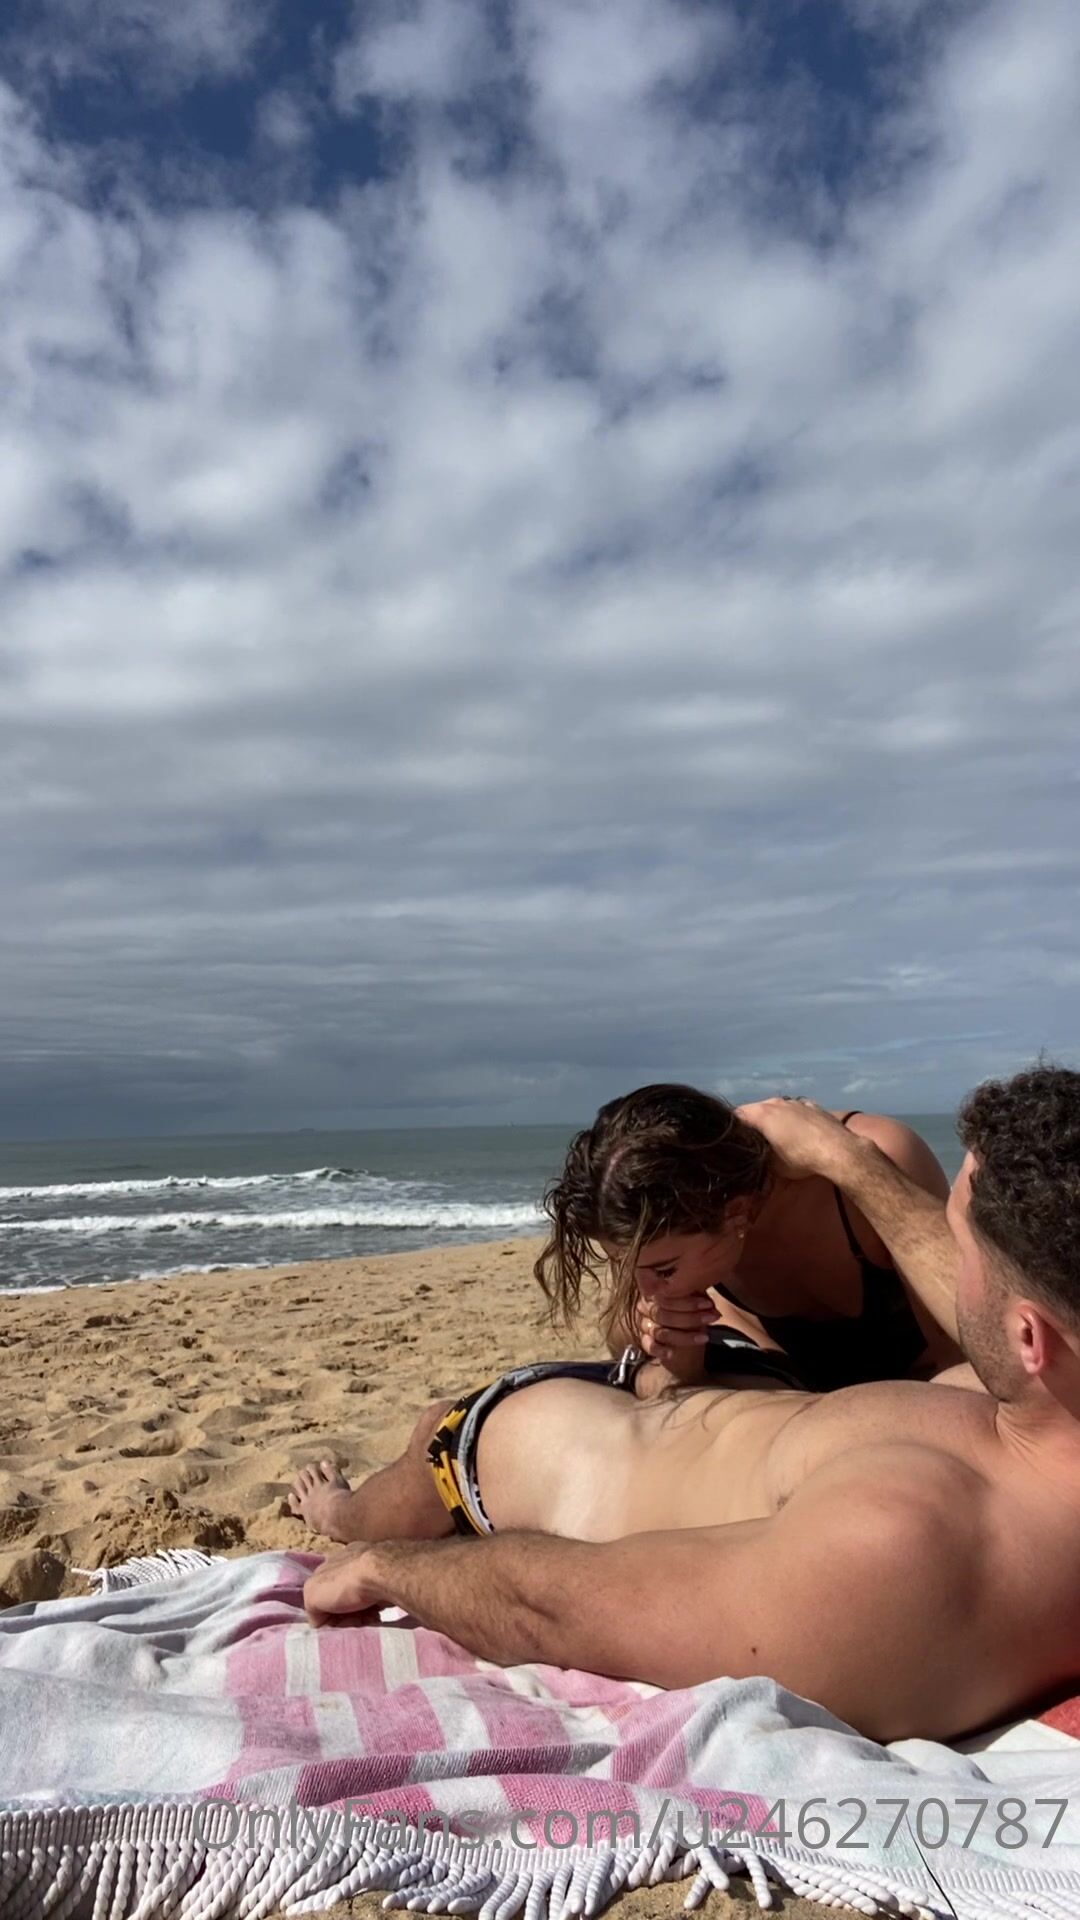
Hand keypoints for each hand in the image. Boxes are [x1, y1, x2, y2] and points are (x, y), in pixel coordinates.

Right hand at [303, 1544, 388, 1627]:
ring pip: (359, 1602)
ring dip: (360, 1615)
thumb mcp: (312, 1595)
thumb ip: (311, 1608)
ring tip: (366, 1619)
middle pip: (341, 1599)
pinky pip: (375, 1601)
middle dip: (344, 1615)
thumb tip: (321, 1619)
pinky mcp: (388, 1578)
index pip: (321, 1593)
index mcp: (329, 1563)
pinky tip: (376, 1614)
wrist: (383, 1575)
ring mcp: (370, 1568)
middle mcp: (349, 1562)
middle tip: (351, 1621)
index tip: (333, 1620)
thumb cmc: (345, 1584)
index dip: (324, 1610)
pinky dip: (374, 1610)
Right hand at [636, 1291, 717, 1358]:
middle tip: (711, 1318)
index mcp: (654, 1292)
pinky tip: (672, 1353)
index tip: (708, 1304)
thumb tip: (709, 1304)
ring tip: (704, 1337)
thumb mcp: (691, 1299)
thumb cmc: (686, 1308)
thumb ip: (696, 1296)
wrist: (679, 1330)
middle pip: (663, 1314)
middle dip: (690, 1318)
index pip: (667, 1296)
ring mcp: (644, 1325)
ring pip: (661, 1332)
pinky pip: (650, 1346)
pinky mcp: (644, 1341)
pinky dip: (660, 1350)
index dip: (688, 1301)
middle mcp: (645, 1307)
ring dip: (684, 1336)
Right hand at [735, 1097, 850, 1180]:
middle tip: (753, 1142)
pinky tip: (798, 1132)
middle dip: (753, 1124)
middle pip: (756, 1109)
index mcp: (762, 1113)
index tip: (734, 1141)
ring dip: (774, 1119)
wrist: (839, 1150)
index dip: (732, 1129)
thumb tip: (753, 1157)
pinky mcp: (813, 1106)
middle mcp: (777, 1102)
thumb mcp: (772, 1165)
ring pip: (777, 1108)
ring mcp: (796, 1102)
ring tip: (777, 1137)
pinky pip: (795, 1110)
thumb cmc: (801, 1158)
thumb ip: (758, 1156)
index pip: (736, 1115)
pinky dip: (792, 1119)